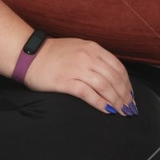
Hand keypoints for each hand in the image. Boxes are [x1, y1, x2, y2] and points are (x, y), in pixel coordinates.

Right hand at [21, 37, 136, 114]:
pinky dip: (100, 103)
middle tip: (129, 108)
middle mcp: (87, 57)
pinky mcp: (66, 82)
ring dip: (116, 101)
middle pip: (114, 78)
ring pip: (105, 87)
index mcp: (93, 48)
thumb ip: (95, 58)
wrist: (29, 55)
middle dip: (125, 96)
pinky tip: (107, 111)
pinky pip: (88, 94)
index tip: (130, 95)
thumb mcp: (79, 48)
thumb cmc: (54, 54)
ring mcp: (77, 69)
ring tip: (121, 112)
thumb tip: (112, 76)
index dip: (127, 84)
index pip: (118, 67)